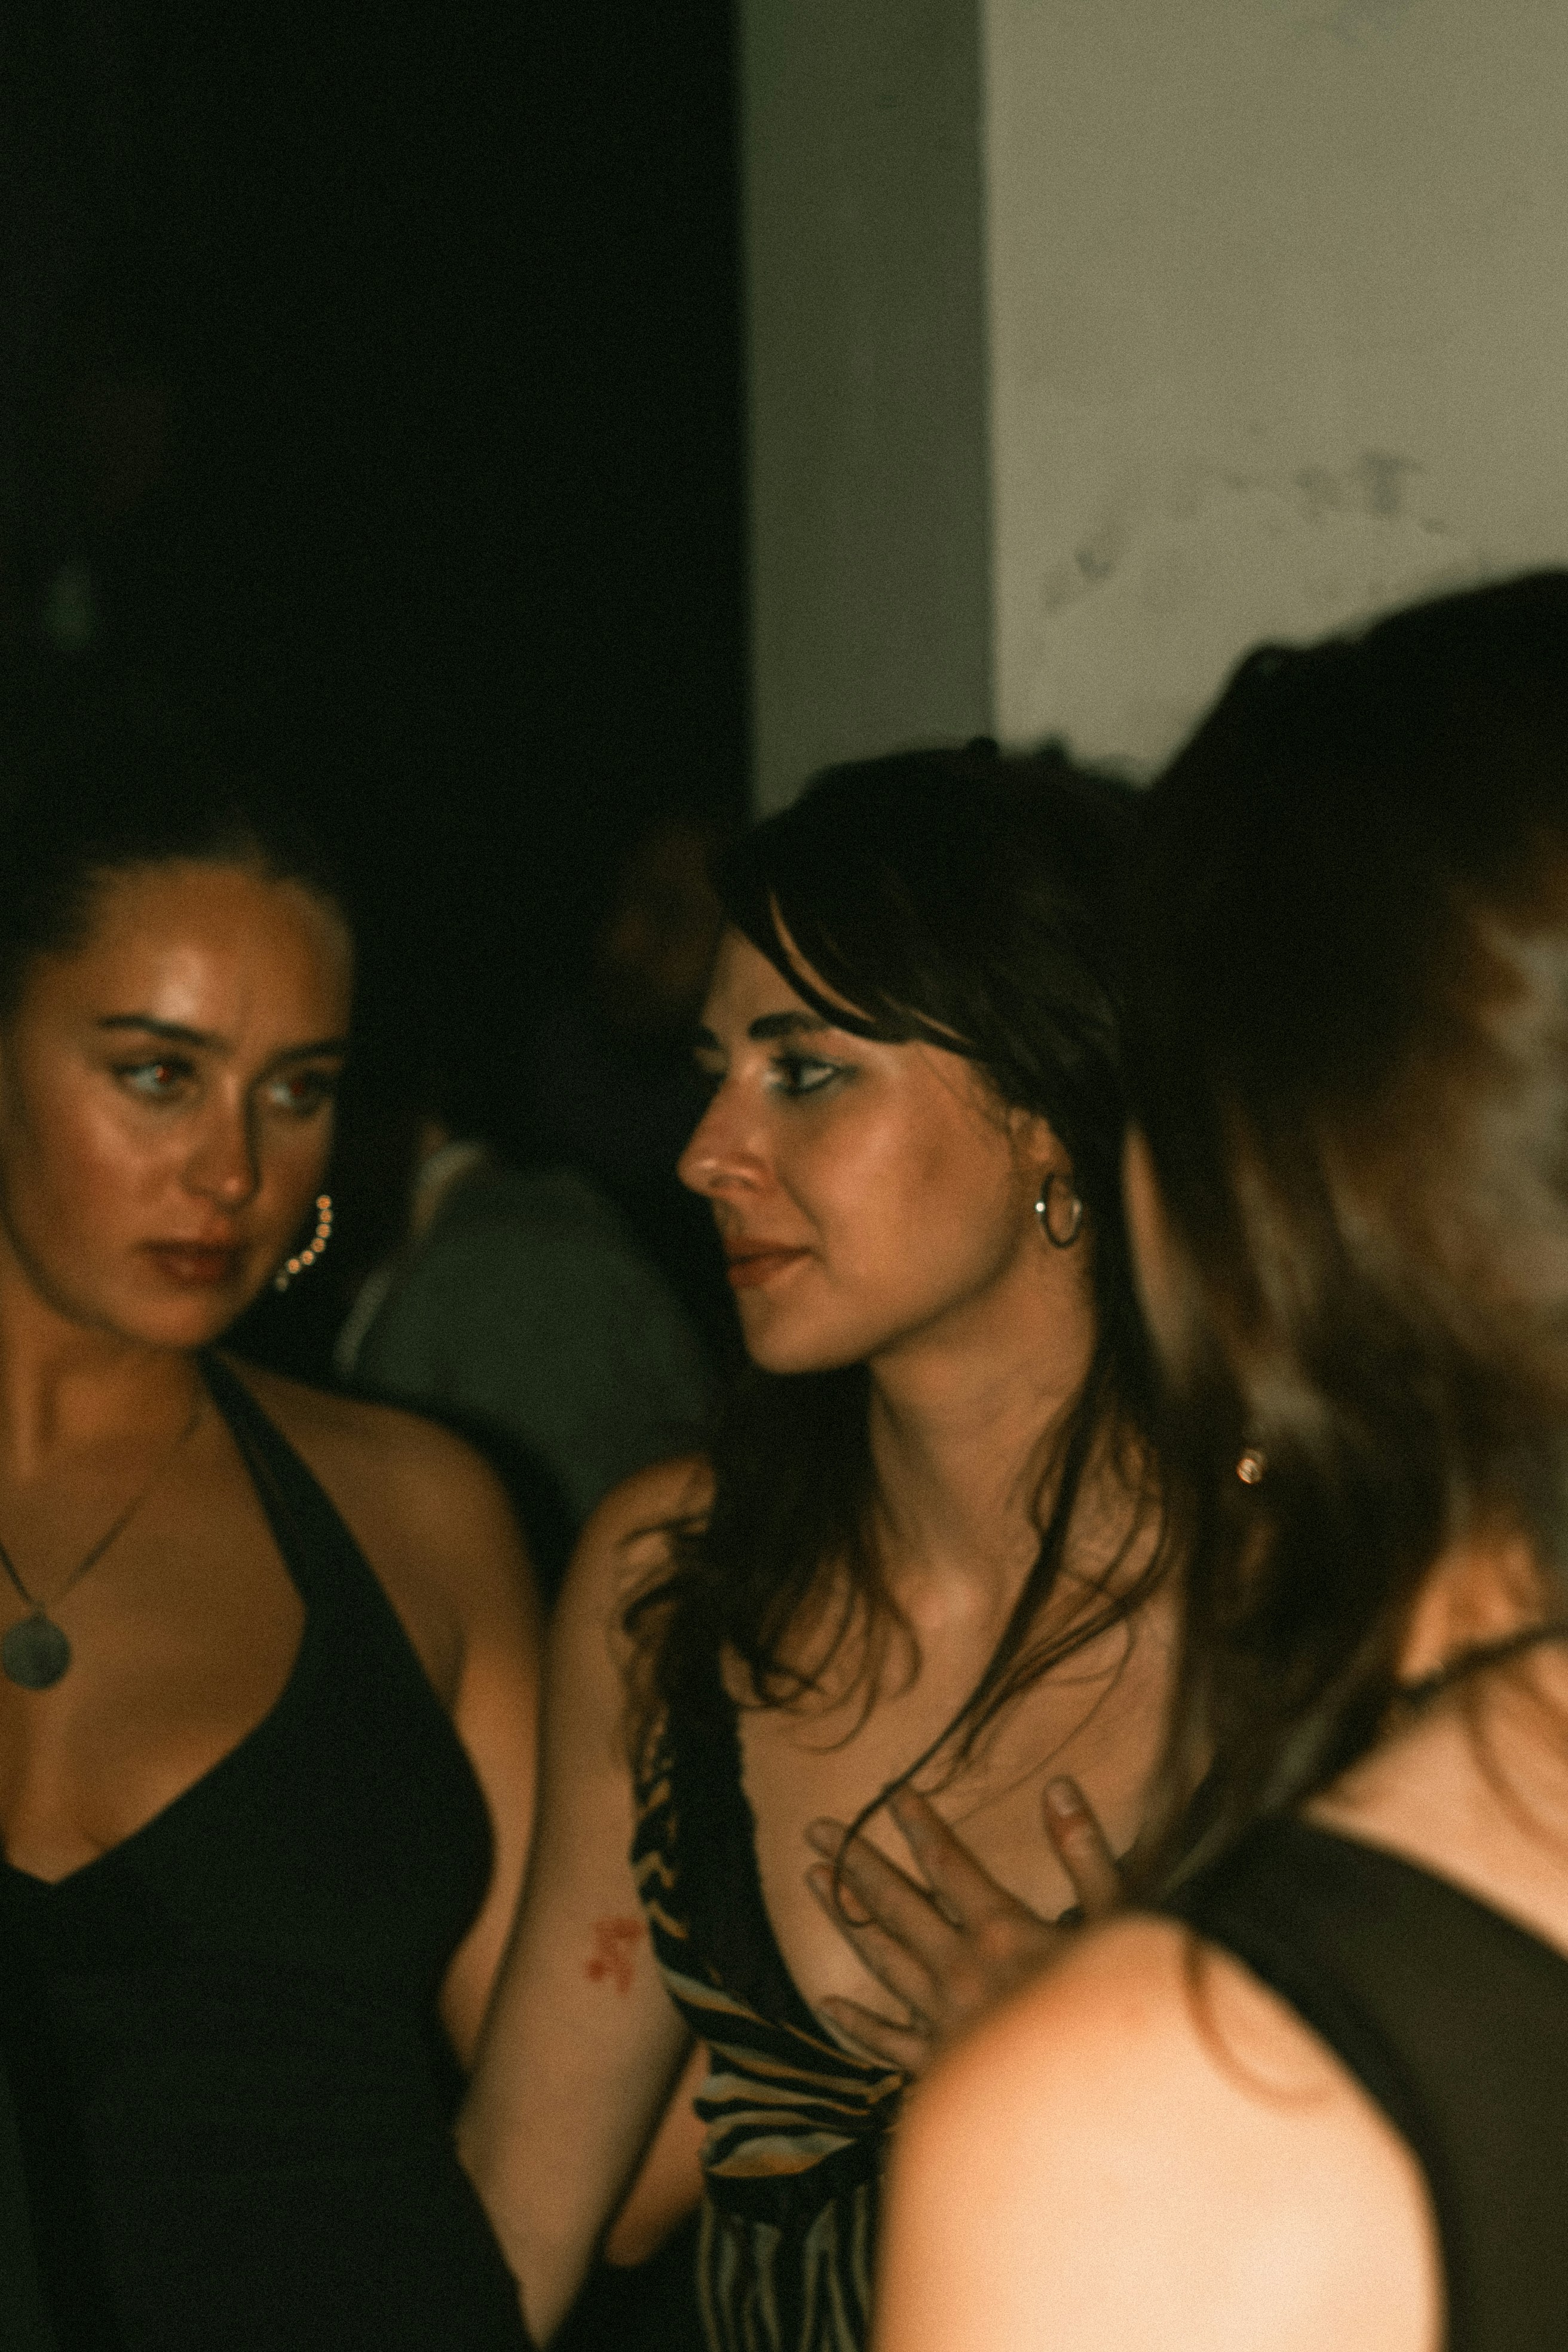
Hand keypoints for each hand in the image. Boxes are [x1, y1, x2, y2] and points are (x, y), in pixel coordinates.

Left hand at [804, 1777, 1120, 2076]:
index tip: (888, 1793)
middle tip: (816, 1830)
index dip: (917, 1825)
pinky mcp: (941, 2070)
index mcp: (1002, 1932)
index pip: (947, 1864)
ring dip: (846, 1918)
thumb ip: (1085, 1853)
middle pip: (896, 1905)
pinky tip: (828, 2005)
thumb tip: (1057, 1787)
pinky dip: (857, 2024)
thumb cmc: (1118, 2016)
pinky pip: (888, 2043)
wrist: (1100, 2114)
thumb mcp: (1119, 1923)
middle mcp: (961, 1969)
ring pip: (882, 1960)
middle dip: (856, 1861)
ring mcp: (944, 2020)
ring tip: (814, 1882)